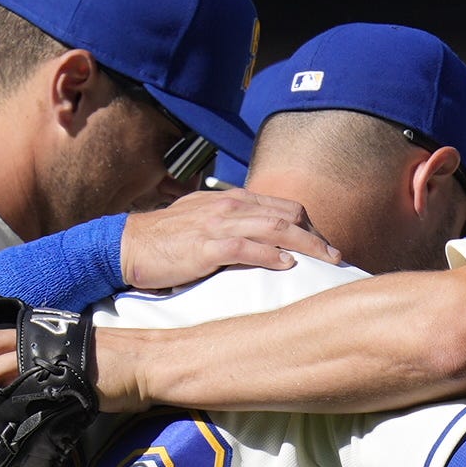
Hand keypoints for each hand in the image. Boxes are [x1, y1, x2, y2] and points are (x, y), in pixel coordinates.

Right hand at [118, 189, 340, 292]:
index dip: (310, 226)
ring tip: (326, 261)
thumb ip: (234, 223)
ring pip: (273, 229)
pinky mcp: (205, 246)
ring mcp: (217, 224)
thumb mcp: (205, 220)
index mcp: (232, 200)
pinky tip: (287, 266)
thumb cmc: (168, 238)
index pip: (283, 207)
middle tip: (337, 257)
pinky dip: (269, 255)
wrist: (128, 245)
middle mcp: (229, 207)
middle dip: (316, 236)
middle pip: (286, 216)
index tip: (325, 246)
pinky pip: (245, 247)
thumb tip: (262, 236)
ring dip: (305, 245)